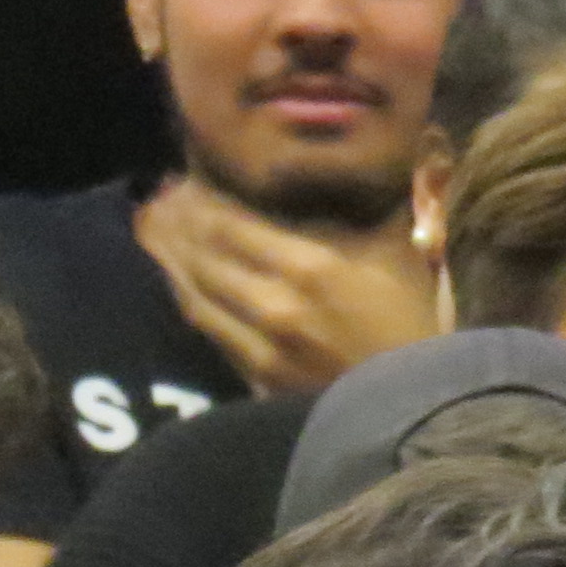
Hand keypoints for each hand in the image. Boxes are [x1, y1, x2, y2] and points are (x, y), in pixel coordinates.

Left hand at [134, 175, 438, 396]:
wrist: (414, 400)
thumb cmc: (413, 317)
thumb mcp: (394, 250)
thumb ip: (358, 209)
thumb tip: (331, 166)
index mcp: (309, 266)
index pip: (229, 223)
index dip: (199, 200)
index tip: (185, 177)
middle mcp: (272, 303)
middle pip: (202, 256)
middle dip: (174, 225)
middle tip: (157, 199)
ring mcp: (257, 345)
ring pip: (193, 294)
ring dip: (168, 260)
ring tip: (151, 231)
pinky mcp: (251, 377)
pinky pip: (206, 328)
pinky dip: (186, 295)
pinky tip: (177, 278)